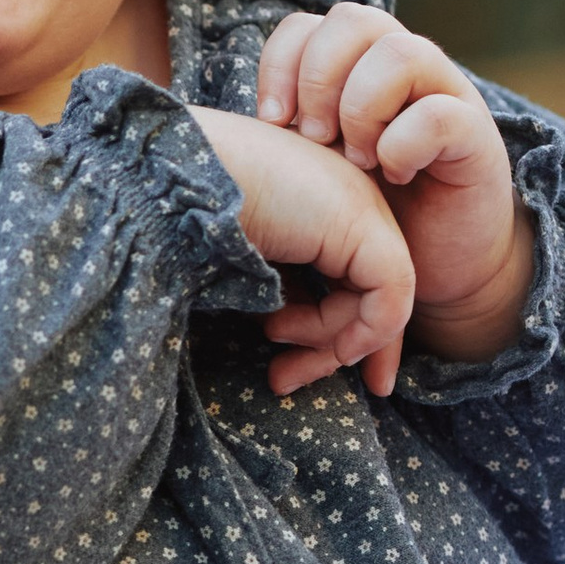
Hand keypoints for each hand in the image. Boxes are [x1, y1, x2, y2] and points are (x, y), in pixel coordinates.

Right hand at [190, 106, 415, 396]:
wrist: (175, 181)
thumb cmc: (189, 217)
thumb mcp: (245, 263)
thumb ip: (279, 291)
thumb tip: (289, 332)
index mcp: (321, 203)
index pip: (357, 278)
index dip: (344, 332)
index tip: (305, 374)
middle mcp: (348, 200)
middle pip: (372, 294)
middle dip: (336, 350)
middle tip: (285, 382)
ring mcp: (361, 207)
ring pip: (380, 302)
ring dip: (329, 344)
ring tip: (271, 338)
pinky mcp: (364, 226)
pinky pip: (390, 298)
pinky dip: (361, 334)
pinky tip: (307, 341)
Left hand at [256, 6, 532, 363]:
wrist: (443, 262)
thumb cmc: (373, 212)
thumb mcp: (320, 169)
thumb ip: (292, 137)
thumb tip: (239, 130)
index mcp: (356, 67)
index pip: (309, 25)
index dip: (282, 63)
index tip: (271, 121)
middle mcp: (402, 66)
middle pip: (353, 20)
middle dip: (320, 79)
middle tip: (312, 140)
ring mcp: (443, 93)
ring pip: (401, 51)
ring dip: (362, 106)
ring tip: (355, 160)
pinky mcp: (476, 135)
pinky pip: (438, 114)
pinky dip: (404, 144)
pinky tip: (392, 175)